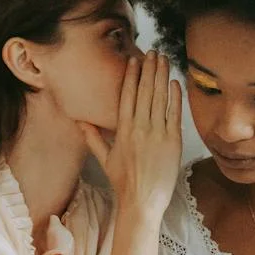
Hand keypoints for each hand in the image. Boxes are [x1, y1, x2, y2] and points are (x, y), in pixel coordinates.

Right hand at [81, 52, 181, 217]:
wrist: (142, 202)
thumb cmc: (123, 182)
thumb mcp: (105, 159)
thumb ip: (93, 137)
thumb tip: (79, 121)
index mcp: (123, 130)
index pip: (127, 96)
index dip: (131, 75)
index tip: (134, 60)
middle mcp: (140, 128)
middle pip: (145, 91)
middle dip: (149, 69)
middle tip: (152, 51)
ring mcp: (158, 134)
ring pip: (159, 98)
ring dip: (162, 76)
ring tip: (163, 60)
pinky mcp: (172, 142)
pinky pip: (174, 113)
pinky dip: (175, 97)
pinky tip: (175, 82)